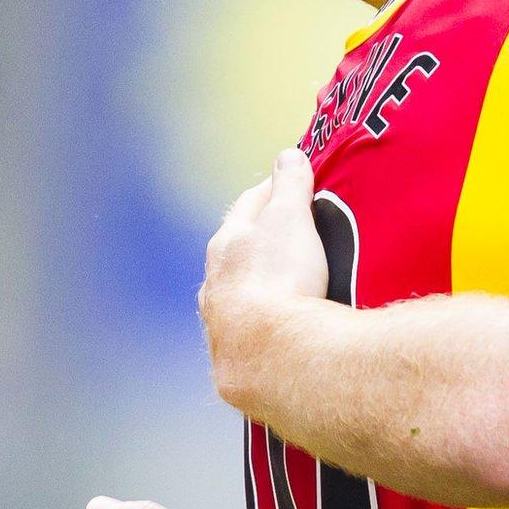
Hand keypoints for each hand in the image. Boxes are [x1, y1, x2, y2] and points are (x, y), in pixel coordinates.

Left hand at [199, 149, 327, 398]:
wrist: (269, 353)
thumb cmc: (280, 278)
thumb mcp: (291, 218)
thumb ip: (290, 185)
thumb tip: (288, 154)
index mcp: (227, 241)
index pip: (250, 204)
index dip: (274, 192)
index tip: (293, 186)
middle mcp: (215, 279)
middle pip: (237, 249)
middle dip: (260, 239)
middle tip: (290, 233)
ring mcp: (220, 318)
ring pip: (236, 291)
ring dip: (256, 284)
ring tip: (283, 284)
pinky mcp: (233, 354)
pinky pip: (248, 328)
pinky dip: (262, 321)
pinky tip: (277, 327)